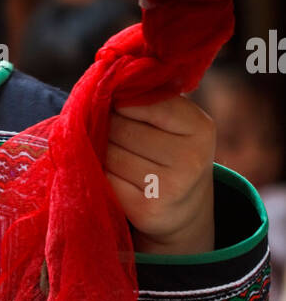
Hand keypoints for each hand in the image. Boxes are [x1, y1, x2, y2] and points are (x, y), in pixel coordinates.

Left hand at [105, 96, 215, 254]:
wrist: (184, 207)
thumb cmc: (172, 151)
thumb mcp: (177, 122)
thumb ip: (150, 101)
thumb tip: (104, 91)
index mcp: (200, 128)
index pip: (143, 102)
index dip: (121, 102)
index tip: (118, 105)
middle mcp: (190, 159)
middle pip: (121, 128)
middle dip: (107, 126)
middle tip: (112, 132)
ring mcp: (169, 187)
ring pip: (109, 154)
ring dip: (101, 150)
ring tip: (115, 153)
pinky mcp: (146, 210)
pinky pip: (105, 179)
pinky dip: (101, 173)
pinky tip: (114, 174)